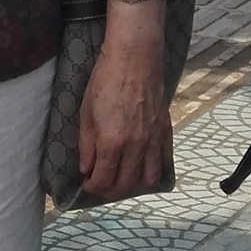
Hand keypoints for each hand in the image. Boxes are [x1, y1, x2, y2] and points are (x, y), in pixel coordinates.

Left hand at [76, 23, 171, 199]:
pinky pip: (163, 162)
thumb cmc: (105, 82)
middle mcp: (136, 146)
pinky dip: (152, 171)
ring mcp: (153, 140)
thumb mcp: (86, 114)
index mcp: (112, 142)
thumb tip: (86, 169)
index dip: (93, 188)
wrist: (134, 60)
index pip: (104, 180)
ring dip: (133, 186)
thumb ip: (86, 146)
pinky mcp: (165, 132)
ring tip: (121, 180)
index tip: (87, 184)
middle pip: (126, 185)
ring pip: (148, 179)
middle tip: (101, 185)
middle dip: (110, 191)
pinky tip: (141, 168)